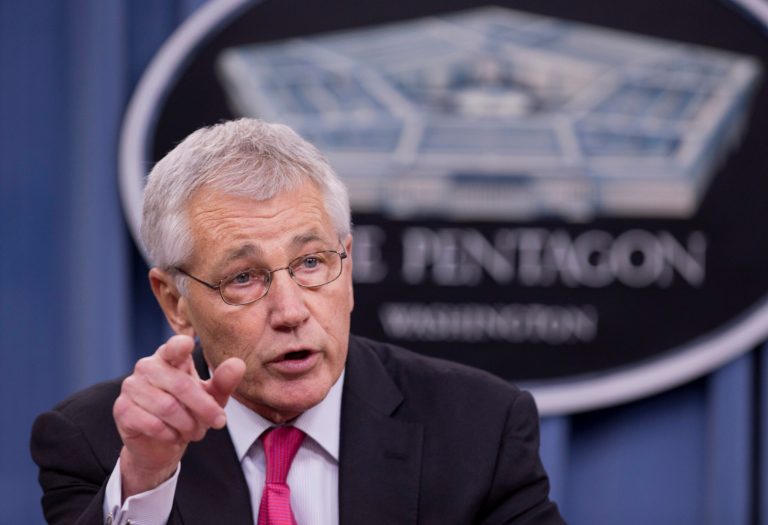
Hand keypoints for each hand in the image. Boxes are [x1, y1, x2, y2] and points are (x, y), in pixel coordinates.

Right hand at [113, 334, 244, 498]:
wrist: (162, 444)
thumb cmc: (189, 412)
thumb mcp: (212, 397)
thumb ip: (224, 381)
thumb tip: (238, 364)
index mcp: (169, 357)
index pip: (174, 346)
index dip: (180, 346)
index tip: (189, 344)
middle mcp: (147, 367)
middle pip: (181, 385)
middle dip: (204, 408)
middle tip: (218, 422)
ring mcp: (131, 387)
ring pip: (168, 407)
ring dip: (188, 424)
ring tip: (195, 431)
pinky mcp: (122, 409)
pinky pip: (152, 423)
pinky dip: (171, 434)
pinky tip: (175, 436)